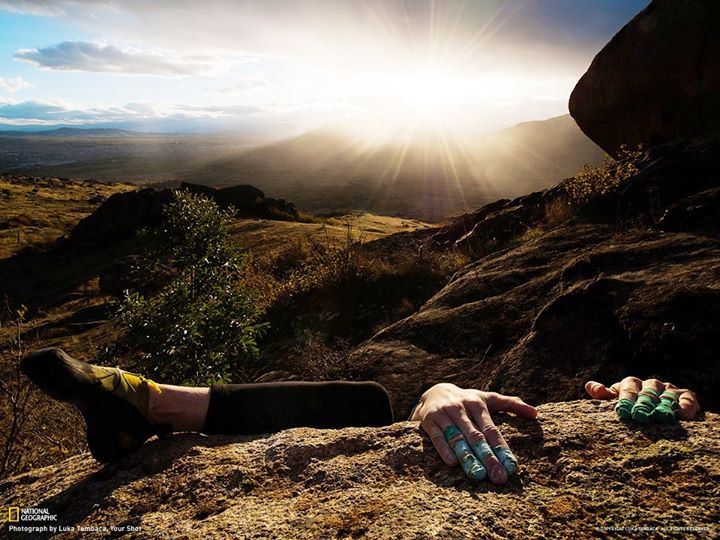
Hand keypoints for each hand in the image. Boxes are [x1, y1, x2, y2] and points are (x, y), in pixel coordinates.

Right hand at [411, 383, 536, 483]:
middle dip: (488, 458)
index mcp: (477, 404)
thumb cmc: (466, 399)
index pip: (491, 429)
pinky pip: (437, 437)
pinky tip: (453, 463)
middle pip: (476, 437)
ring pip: (457, 438)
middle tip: (498, 477)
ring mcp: (444, 414)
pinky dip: (444, 449)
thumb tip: (536, 413)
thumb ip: (511, 404)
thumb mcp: (487, 398)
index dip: (502, 448)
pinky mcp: (429, 421)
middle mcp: (461, 408)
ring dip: (468, 458)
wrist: (434, 392)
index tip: (511, 466)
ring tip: (477, 476)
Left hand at [585, 377, 699, 421]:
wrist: (655, 408)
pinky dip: (686, 405)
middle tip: (640, 416)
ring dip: (664, 406)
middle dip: (643, 404)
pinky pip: (687, 398)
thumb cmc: (629, 404)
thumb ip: (604, 394)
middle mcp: (650, 384)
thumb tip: (590, 387)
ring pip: (666, 396)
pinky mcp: (685, 396)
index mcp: (631, 383)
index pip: (628, 387)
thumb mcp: (615, 400)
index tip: (622, 411)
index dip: (625, 398)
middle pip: (647, 392)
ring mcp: (668, 389)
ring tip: (661, 417)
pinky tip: (683, 414)